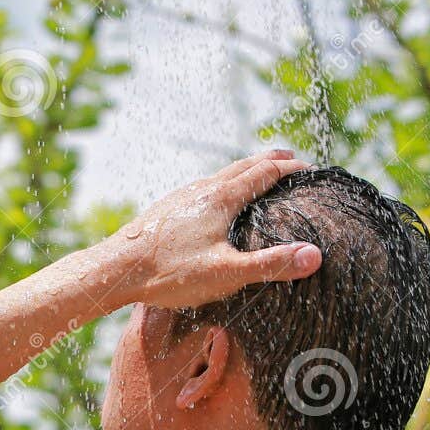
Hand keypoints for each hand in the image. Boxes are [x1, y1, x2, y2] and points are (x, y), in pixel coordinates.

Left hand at [99, 150, 322, 309]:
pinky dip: (221, 184)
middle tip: (290, 155)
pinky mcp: (166, 209)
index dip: (290, 168)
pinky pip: (201, 188)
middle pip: (242, 166)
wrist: (114, 270)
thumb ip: (270, 264)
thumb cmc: (168, 273)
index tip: (311, 169)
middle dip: (269, 160)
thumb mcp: (226, 273)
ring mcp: (180, 197)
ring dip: (243, 171)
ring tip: (255, 174)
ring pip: (219, 175)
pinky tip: (212, 201)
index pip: (264, 172)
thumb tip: (315, 255)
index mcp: (220, 198)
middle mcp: (201, 189)